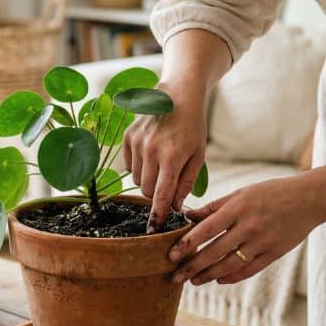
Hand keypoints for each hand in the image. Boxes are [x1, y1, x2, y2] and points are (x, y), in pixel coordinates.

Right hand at [122, 83, 206, 230]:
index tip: (154, 229)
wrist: (178, 96)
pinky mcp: (127, 137)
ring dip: (148, 180)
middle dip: (156, 195)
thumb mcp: (198, 155)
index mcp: (172, 156)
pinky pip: (128, 165)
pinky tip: (151, 154)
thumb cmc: (192, 127)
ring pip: (136, 179)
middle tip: (168, 186)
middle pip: (146, 190)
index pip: (161, 194)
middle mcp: (150, 150)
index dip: (157, 214)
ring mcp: (136, 143)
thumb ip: (186, 183)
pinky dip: (139, 167)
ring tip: (162, 165)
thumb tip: (176, 206)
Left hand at [168, 175, 325, 284]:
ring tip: (194, 280)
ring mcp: (262, 242)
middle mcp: (249, 226)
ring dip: (209, 275)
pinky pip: (249, 270)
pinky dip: (232, 277)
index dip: (186, 244)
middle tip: (175, 277)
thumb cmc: (271, 192)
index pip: (206, 230)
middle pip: (214, 252)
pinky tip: (219, 279)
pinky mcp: (274, 253)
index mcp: (238, 208)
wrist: (310, 199)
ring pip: (230, 265)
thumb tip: (188, 217)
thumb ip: (214, 207)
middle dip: (192, 266)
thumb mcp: (241, 193)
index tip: (171, 255)